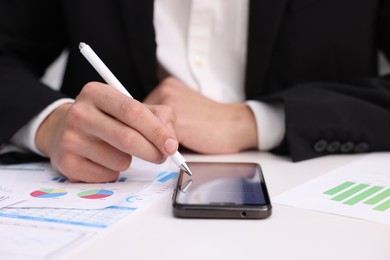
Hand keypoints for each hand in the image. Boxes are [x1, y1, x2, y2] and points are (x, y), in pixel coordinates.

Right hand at [35, 82, 177, 182]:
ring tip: (120, 152)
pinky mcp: (67, 163)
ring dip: (130, 162)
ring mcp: (70, 138)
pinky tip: (104, 161)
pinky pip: (107, 176)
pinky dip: (114, 172)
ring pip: (119, 161)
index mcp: (96, 93)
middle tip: (161, 157)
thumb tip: (170, 139)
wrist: (62, 129)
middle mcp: (79, 113)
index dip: (157, 131)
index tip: (172, 145)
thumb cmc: (105, 118)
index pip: (133, 112)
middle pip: (127, 138)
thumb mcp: (127, 106)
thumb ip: (156, 116)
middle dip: (152, 152)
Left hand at [144, 77, 257, 153]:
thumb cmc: (210, 122)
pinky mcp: (178, 121)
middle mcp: (165, 91)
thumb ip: (161, 117)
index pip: (137, 109)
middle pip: (138, 119)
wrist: (234, 125)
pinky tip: (178, 148)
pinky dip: (163, 148)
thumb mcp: (182, 111)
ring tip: (174, 144)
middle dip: (145, 134)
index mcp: (166, 87)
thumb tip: (139, 131)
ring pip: (145, 130)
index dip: (140, 126)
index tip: (146, 135)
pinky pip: (158, 139)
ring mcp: (170, 104)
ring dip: (154, 141)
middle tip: (161, 142)